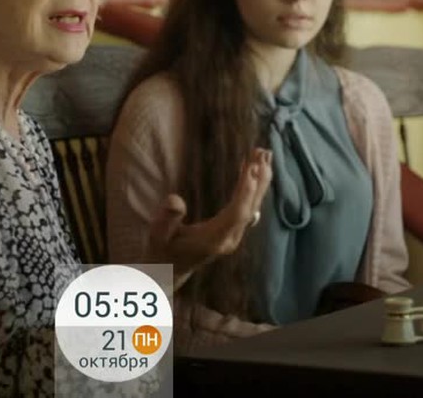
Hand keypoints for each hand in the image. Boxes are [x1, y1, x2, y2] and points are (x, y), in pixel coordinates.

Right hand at [145, 148, 272, 291]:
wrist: (170, 271)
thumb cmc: (162, 251)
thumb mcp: (158, 235)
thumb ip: (166, 219)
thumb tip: (175, 200)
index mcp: (213, 240)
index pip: (235, 214)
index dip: (245, 192)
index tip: (251, 168)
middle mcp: (230, 238)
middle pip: (249, 207)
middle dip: (257, 178)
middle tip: (262, 152)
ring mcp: (234, 235)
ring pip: (253, 205)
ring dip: (260, 180)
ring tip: (265, 154)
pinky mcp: (235, 231)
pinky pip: (249, 206)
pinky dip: (255, 186)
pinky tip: (256, 170)